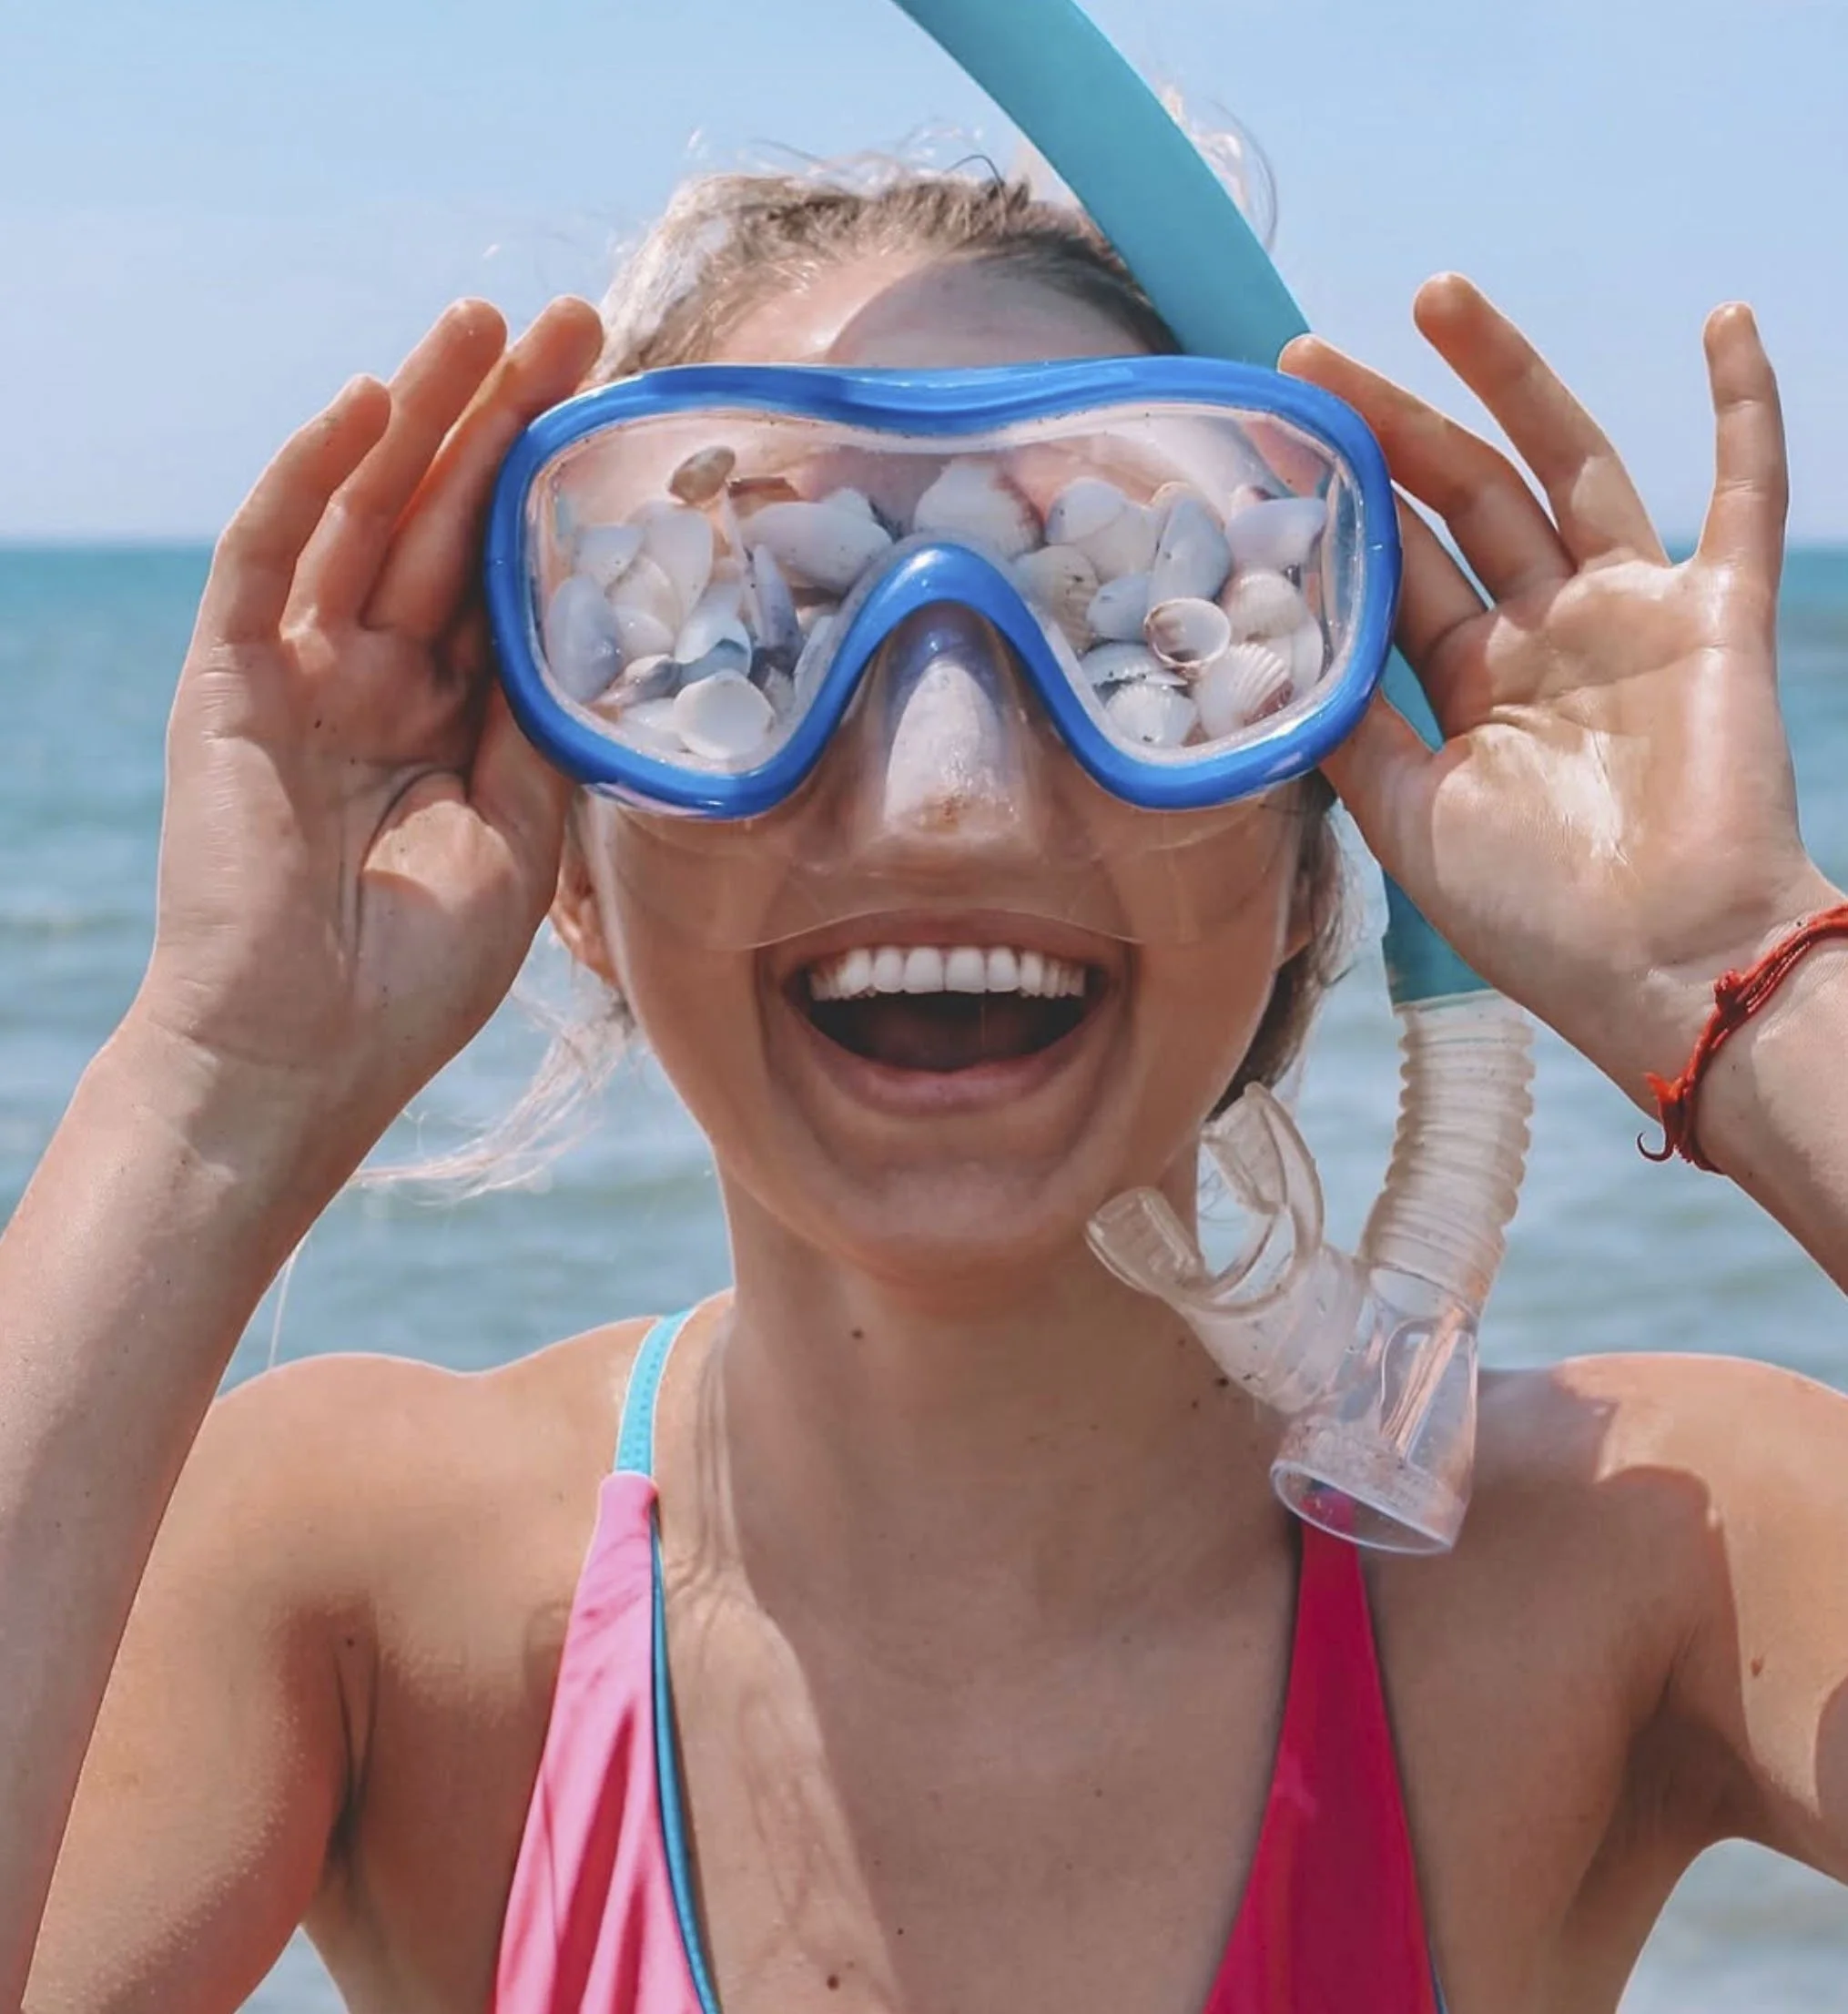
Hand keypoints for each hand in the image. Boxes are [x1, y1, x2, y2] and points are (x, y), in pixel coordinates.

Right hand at [135, 296, 604, 1163]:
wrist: (303, 1059)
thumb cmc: (415, 970)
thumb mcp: (518, 832)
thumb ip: (543, 723)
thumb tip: (599, 625)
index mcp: (445, 716)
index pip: (503, 573)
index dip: (557, 492)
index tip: (625, 413)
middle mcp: (374, 677)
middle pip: (443, 520)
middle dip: (505, 420)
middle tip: (574, 321)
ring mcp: (298, 673)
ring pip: (362, 514)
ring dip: (421, 416)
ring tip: (483, 324)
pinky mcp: (230, 683)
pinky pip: (267, 560)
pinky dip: (308, 478)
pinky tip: (367, 402)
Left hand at [1285, 277, 1836, 1103]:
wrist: (1665, 969)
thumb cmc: (1537, 919)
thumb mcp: (1411, 822)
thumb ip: (1353, 734)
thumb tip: (1273, 662)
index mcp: (1471, 683)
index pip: (1396, 565)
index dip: (1335, 504)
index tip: (1265, 440)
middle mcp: (1545, 635)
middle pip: (1458, 497)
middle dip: (1385, 424)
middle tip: (1309, 355)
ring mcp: (1632, 615)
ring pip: (1562, 466)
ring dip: (1506, 379)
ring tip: (1437, 297)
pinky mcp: (1719, 616)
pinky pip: (1745, 492)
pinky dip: (1746, 407)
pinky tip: (1724, 318)